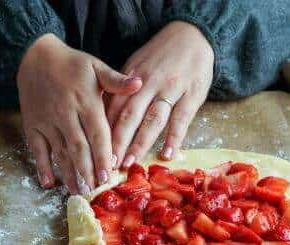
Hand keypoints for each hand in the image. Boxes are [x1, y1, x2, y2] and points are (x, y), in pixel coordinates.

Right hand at [17, 34, 142, 193]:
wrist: (36, 56)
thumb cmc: (72, 64)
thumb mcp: (96, 67)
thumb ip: (116, 81)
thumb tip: (139, 83)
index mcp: (86, 102)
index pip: (97, 133)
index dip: (103, 155)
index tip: (109, 174)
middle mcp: (66, 114)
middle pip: (78, 147)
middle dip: (87, 170)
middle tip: (95, 189)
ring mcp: (47, 121)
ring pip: (59, 152)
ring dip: (68, 173)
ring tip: (78, 191)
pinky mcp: (32, 125)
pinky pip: (36, 149)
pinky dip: (41, 166)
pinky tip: (49, 183)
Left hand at [106, 21, 213, 167]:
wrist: (192, 36)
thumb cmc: (161, 56)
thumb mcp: (137, 66)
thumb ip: (122, 90)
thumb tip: (105, 118)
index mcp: (132, 78)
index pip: (115, 107)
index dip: (105, 130)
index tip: (96, 150)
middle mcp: (149, 84)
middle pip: (130, 116)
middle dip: (118, 141)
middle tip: (109, 163)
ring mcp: (171, 90)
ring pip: (153, 119)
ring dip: (140, 143)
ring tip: (131, 162)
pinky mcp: (192, 95)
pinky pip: (181, 119)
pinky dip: (174, 138)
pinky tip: (167, 154)